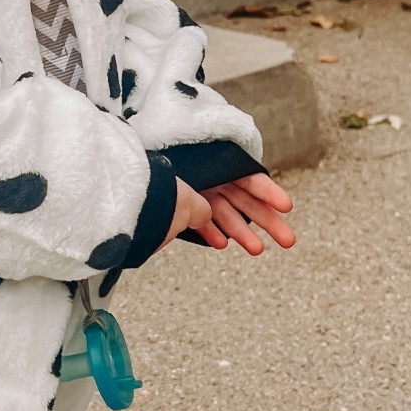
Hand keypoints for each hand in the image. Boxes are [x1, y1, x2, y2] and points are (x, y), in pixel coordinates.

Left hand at [164, 173, 296, 254]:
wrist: (122, 182)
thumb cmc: (151, 173)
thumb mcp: (181, 184)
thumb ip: (199, 201)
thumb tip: (206, 217)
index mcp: (213, 160)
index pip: (247, 176)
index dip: (267, 192)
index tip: (286, 207)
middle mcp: (207, 173)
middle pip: (242, 197)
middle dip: (266, 220)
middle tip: (288, 240)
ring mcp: (194, 187)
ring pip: (224, 210)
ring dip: (241, 231)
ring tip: (259, 250)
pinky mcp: (179, 202)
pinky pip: (200, 217)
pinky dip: (210, 230)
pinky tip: (222, 244)